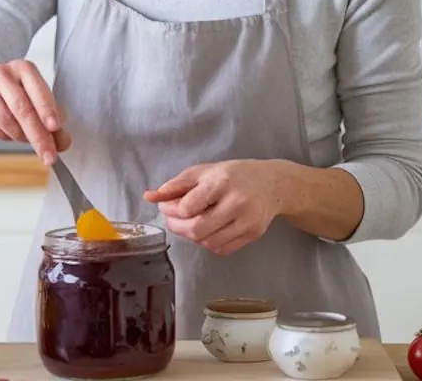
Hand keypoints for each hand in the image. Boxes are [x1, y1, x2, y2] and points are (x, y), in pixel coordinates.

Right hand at [0, 59, 70, 163]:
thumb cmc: (14, 97)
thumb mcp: (37, 104)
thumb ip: (53, 124)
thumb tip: (64, 143)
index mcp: (24, 68)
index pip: (37, 89)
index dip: (46, 109)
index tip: (55, 127)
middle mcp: (2, 73)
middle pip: (21, 108)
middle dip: (38, 135)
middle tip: (48, 155)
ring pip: (5, 120)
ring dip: (20, 136)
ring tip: (27, 138)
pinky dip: (6, 136)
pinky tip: (9, 132)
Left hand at [143, 160, 284, 255]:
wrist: (272, 184)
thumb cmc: (235, 175)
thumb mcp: (204, 171)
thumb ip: (176, 185)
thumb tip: (150, 197)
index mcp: (221, 182)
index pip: (188, 207)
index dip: (171, 211)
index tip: (166, 207)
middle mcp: (236, 202)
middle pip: (197, 229)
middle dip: (178, 228)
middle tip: (173, 221)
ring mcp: (247, 221)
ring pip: (208, 242)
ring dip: (192, 236)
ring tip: (189, 224)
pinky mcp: (253, 234)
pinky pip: (222, 248)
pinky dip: (208, 243)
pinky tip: (207, 230)